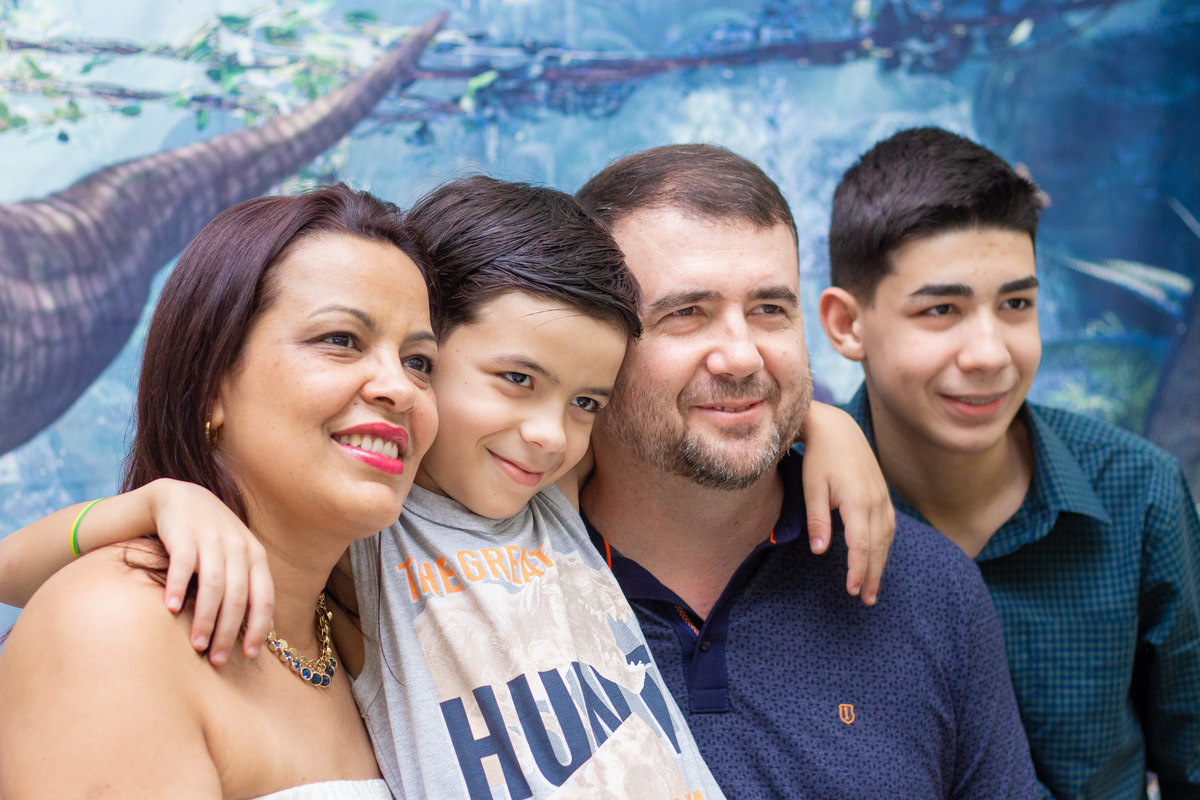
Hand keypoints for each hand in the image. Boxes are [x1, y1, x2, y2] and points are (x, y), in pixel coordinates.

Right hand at [148, 479, 274, 663]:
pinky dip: (177, 587)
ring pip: (213, 585)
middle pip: (238, 597)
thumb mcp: (240, 557)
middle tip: (217, 659)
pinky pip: (182, 565)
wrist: (180, 498)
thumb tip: (271, 627)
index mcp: (256, 556)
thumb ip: (254, 587)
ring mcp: (211, 539)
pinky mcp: (183, 534)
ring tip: (197, 644)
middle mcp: (238, 547)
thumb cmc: (213, 538)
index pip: (265, 597)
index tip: (248, 655)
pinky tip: (170, 609)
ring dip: (205, 618)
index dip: (259, 627)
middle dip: (229, 631)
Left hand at [800, 402, 894, 604]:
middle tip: (867, 601)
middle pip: (878, 547)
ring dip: (881, 564)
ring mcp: (883, 497)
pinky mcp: (882, 494)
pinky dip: (885, 546)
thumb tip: (820, 551)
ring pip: (887, 538)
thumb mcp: (812, 488)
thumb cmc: (819, 458)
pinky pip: (889, 526)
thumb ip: (817, 520)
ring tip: (874, 587)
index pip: (862, 545)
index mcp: (858, 501)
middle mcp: (876, 501)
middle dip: (873, 576)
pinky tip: (878, 558)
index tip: (852, 591)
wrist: (837, 429)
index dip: (859, 570)